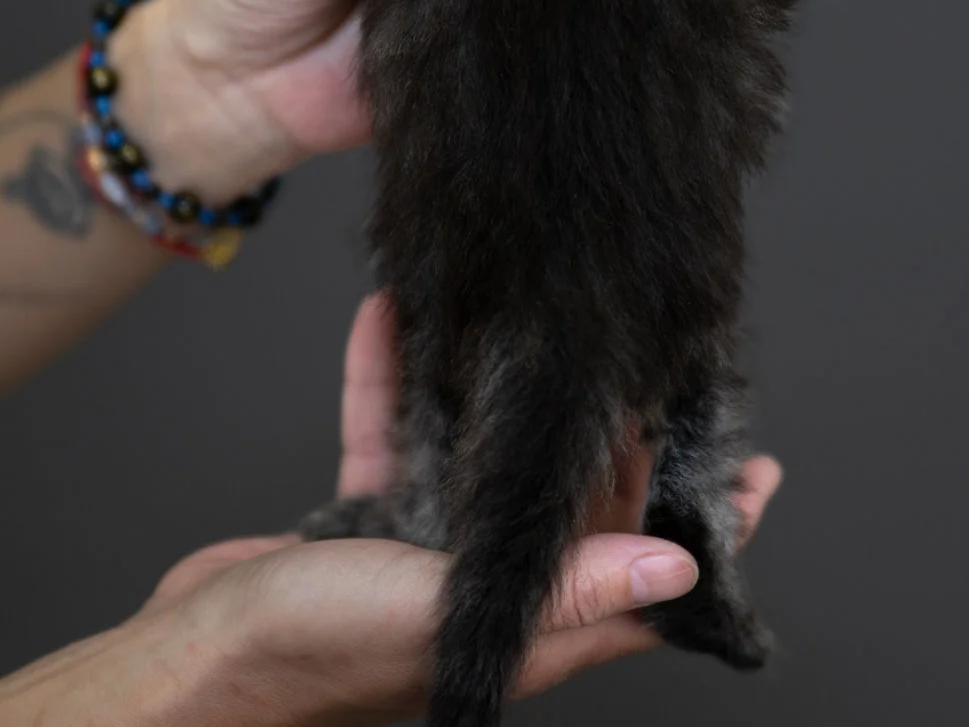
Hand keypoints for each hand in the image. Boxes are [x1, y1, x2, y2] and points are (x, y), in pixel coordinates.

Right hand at [133, 293, 781, 725]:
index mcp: (534, 618)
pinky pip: (398, 432)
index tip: (758, 475)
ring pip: (489, 455)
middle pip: (579, 500)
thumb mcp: (447, 610)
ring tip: (531, 320)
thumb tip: (681, 568)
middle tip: (648, 356)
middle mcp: (490, 579)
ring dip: (502, 390)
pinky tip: (391, 317)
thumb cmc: (320, 652)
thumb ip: (567, 592)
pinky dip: (397, 379)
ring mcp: (428, 545)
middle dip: (615, 432)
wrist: (200, 661)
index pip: (649, 574)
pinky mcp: (369, 517)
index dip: (708, 529)